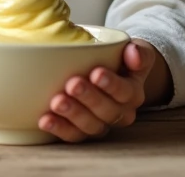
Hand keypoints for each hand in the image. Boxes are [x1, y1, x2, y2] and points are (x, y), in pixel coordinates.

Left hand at [39, 39, 164, 142]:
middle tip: (73, 84)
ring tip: (57, 102)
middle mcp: (120, 113)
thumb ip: (139, 51)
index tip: (96, 73)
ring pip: (90, 126)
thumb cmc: (122, 61)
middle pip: (107, 111)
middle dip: (89, 98)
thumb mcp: (136, 50)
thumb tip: (134, 52)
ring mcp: (101, 124)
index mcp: (133, 93)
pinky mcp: (83, 131)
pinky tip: (45, 120)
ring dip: (73, 115)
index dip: (112, 84)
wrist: (113, 75)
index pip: (125, 92)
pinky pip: (73, 135)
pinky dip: (59, 128)